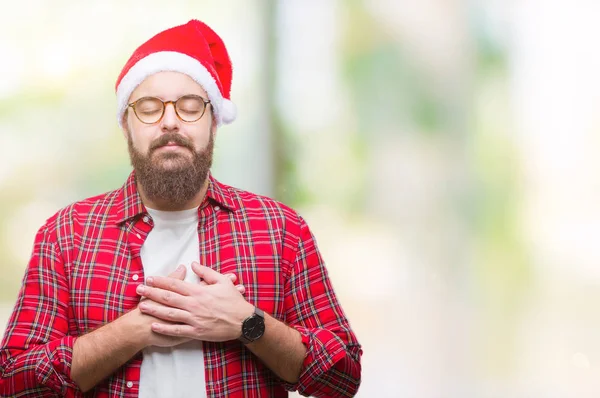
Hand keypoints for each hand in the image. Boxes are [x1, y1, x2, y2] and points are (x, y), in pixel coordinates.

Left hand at [136, 261, 253, 341]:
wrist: (243, 321)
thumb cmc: (234, 300)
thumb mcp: (222, 281)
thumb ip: (206, 272)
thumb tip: (193, 263)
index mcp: (199, 291)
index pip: (175, 284)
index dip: (161, 280)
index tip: (149, 278)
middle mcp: (194, 304)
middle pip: (168, 297)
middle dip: (152, 293)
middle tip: (139, 289)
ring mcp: (194, 319)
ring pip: (169, 313)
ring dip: (154, 309)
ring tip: (142, 306)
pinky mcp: (196, 332)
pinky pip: (177, 330)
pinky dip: (164, 328)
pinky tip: (154, 325)